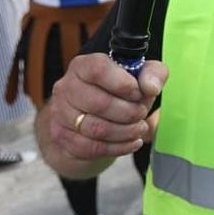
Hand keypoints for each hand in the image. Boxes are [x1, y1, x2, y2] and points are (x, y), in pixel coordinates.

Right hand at [46, 53, 166, 159]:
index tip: (138, 93)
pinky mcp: (62, 136)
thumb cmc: (119, 93)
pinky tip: (131, 142)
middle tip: (141, 114)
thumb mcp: (141, 77)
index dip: (123, 84)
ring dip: (125, 132)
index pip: (98, 70)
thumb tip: (150, 87)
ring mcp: (60, 113)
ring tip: (139, 129)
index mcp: (84, 66)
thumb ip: (153, 74)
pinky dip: (117, 148)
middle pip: (98, 103)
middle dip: (128, 112)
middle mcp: (66, 87)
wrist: (95, 118)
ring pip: (95, 128)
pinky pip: (91, 147)